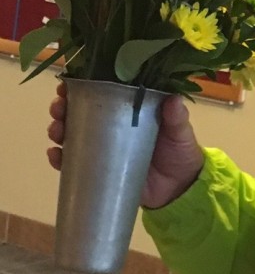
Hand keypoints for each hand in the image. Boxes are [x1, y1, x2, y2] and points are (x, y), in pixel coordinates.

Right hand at [47, 81, 204, 208]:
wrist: (181, 189)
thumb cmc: (180, 152)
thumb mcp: (181, 133)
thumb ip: (177, 119)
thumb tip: (174, 100)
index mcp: (128, 110)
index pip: (100, 93)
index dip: (82, 87)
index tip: (69, 84)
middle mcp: (111, 127)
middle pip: (79, 113)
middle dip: (63, 108)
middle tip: (59, 109)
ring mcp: (102, 149)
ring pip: (71, 136)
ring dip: (58, 130)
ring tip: (57, 131)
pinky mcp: (98, 171)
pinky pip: (73, 164)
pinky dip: (59, 159)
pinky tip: (56, 155)